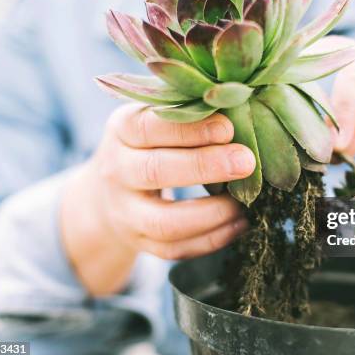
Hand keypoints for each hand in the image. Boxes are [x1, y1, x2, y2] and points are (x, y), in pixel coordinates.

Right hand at [61, 104, 255, 295]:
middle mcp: (116, 171)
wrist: (108, 193)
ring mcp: (125, 212)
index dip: (190, 129)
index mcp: (122, 131)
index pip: (150, 128)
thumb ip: (189, 112)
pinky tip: (240, 224)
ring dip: (211, 214)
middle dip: (205, 167)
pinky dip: (211, 240)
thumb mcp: (155, 119)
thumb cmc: (149, 144)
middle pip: (156, 171)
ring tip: (245, 202)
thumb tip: (242, 104)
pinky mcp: (139, 242)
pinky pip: (175, 249)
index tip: (228, 128)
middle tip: (246, 162)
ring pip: (164, 222)